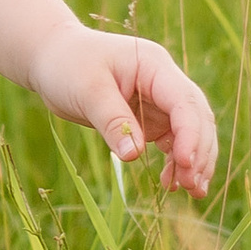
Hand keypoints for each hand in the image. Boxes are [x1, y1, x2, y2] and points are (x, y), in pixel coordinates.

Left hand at [29, 24, 218, 197]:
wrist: (52, 57)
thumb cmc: (67, 65)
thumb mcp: (87, 91)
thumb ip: (112, 121)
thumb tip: (133, 155)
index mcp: (153, 65)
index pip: (183, 101)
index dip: (190, 133)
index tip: (185, 163)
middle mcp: (164, 82)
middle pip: (196, 117)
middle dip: (199, 151)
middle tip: (192, 187)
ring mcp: (159, 100)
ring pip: (190, 132)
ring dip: (194, 160)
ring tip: (192, 192)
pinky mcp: (149, 117)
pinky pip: (172, 140)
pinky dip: (176, 161)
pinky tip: (172, 183)